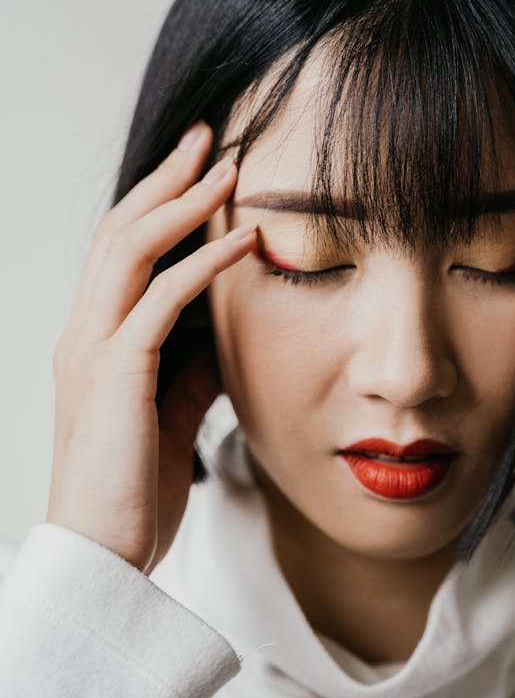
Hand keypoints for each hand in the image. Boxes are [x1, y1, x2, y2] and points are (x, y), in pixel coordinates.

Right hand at [46, 122, 255, 573]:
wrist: (102, 560)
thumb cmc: (134, 492)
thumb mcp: (171, 416)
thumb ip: (192, 369)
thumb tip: (226, 332)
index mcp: (95, 342)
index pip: (123, 252)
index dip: (159, 205)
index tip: (201, 169)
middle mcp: (84, 333)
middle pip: (120, 230)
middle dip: (165, 179)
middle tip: (210, 137)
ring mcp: (92, 350)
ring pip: (130, 249)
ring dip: (182, 202)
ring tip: (229, 166)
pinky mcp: (115, 374)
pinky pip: (163, 300)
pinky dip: (206, 262)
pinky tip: (246, 240)